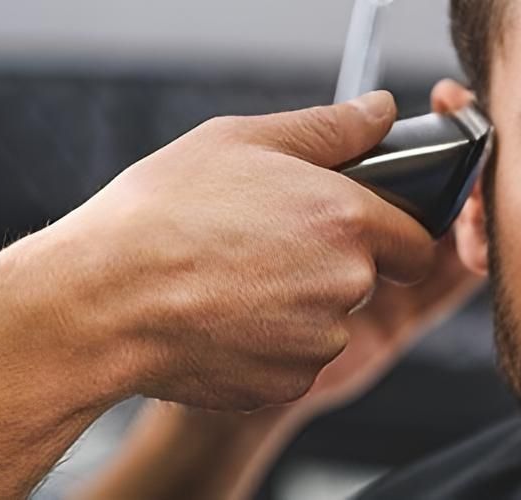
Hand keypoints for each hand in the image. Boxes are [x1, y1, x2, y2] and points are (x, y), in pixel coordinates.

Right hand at [75, 81, 485, 499]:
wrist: (101, 301)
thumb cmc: (161, 214)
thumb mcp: (243, 140)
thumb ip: (330, 128)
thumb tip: (382, 113)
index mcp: (348, 219)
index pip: (419, 242)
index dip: (392, 233)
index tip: (358, 229)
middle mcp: (346, 284)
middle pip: (367, 280)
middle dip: (331, 265)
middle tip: (266, 243)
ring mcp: (318, 342)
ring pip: (328, 323)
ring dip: (297, 306)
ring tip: (231, 279)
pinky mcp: (286, 384)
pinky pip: (294, 361)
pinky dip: (268, 344)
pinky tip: (221, 317)